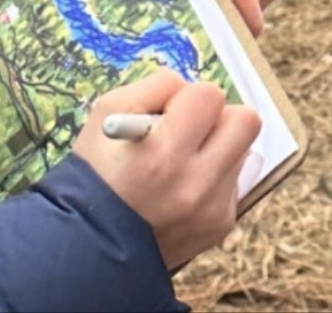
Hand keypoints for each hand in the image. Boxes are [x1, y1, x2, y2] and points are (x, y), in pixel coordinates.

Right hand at [74, 70, 261, 269]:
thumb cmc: (94, 173)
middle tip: (191, 130)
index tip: (168, 114)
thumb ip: (155, 87)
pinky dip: (215, 180)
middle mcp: (194, 183)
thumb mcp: (106, 115)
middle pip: (246, 120)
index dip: (187, 99)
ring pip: (244, 151)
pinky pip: (235, 184)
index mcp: (162, 152)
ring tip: (184, 163)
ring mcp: (211, 208)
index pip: (210, 95)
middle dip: (219, 118)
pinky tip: (185, 190)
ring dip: (219, 149)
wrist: (86, 247)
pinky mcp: (219, 225)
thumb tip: (189, 85)